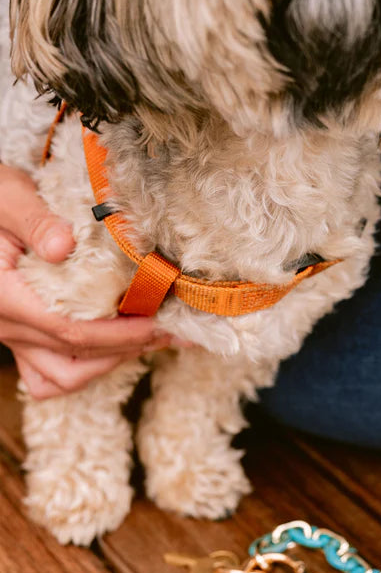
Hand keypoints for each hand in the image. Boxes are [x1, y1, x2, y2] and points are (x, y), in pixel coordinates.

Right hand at [0, 164, 176, 398]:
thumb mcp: (7, 196)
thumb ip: (35, 221)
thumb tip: (64, 246)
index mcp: (4, 296)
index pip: (68, 329)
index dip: (118, 333)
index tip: (158, 324)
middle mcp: (5, 326)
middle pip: (74, 357)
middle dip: (128, 348)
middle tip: (172, 332)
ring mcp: (12, 336)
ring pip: (63, 376)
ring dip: (110, 362)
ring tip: (152, 340)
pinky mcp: (20, 336)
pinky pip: (48, 375)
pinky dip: (83, 368)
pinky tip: (114, 348)